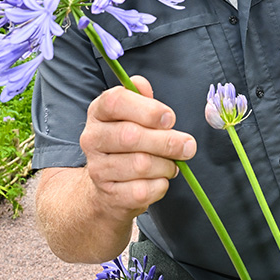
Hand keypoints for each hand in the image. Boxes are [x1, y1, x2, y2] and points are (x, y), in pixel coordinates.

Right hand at [79, 75, 196, 219]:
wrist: (108, 188)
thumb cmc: (128, 144)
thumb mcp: (132, 114)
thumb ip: (141, 97)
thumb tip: (141, 84)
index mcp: (99, 112)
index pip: (115, 102)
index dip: (147, 109)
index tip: (170, 118)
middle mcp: (92, 138)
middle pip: (131, 136)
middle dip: (167, 141)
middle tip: (188, 145)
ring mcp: (98, 168)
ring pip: (141, 164)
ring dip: (166, 165)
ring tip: (172, 163)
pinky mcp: (109, 195)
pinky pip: (144, 190)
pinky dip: (161, 185)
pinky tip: (160, 179)